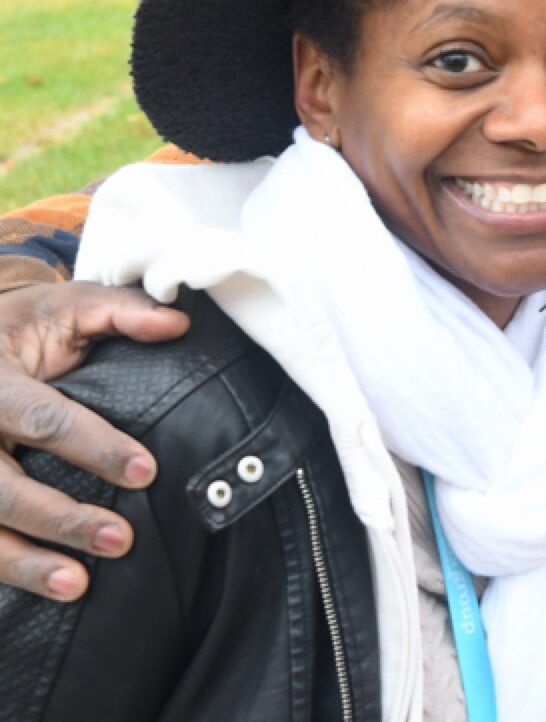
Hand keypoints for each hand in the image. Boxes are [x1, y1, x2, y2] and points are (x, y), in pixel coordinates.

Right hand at [0, 282, 187, 599]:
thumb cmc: (21, 327)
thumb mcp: (64, 305)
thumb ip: (120, 311)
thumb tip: (178, 324)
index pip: (44, 418)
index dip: (94, 447)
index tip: (146, 472)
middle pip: (2, 487)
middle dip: (59, 518)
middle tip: (120, 540)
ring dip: (24, 561)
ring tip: (77, 585)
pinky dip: (3, 569)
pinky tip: (42, 589)